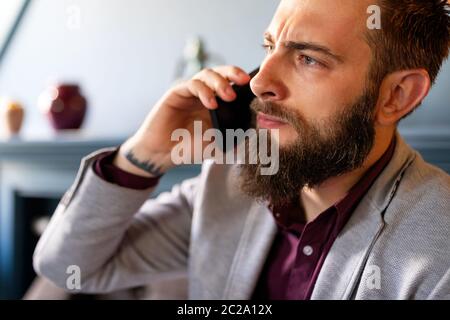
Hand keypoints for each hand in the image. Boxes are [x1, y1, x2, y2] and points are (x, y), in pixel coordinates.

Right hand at [114, 66, 250, 176]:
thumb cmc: (189, 149)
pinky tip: (211, 104)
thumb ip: (231, 136)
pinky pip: (193, 84)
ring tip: (229, 95)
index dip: (243, 82)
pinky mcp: (177, 93)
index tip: (256, 86)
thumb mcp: (217, 144)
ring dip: (220, 82)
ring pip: (207, 74)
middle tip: (245, 81)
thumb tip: (252, 130)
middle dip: (234, 73)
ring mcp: (191, 92)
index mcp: (217, 103)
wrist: (163, 154)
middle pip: (221, 73)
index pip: (233, 84)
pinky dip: (204, 91)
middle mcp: (205, 93)